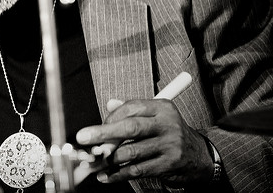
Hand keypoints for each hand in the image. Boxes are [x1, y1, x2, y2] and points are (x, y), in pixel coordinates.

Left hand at [75, 98, 213, 186]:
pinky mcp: (169, 165)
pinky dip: (118, 174)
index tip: (94, 128)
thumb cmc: (168, 133)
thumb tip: (108, 104)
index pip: (131, 108)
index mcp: (162, 108)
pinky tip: (106, 176)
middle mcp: (167, 125)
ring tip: (93, 163)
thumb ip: (132, 111)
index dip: (109, 118)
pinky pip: (138, 170)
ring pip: (131, 152)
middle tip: (83, 138)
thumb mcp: (155, 116)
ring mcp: (169, 145)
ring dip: (108, 159)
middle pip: (130, 127)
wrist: (199, 156)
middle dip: (103, 133)